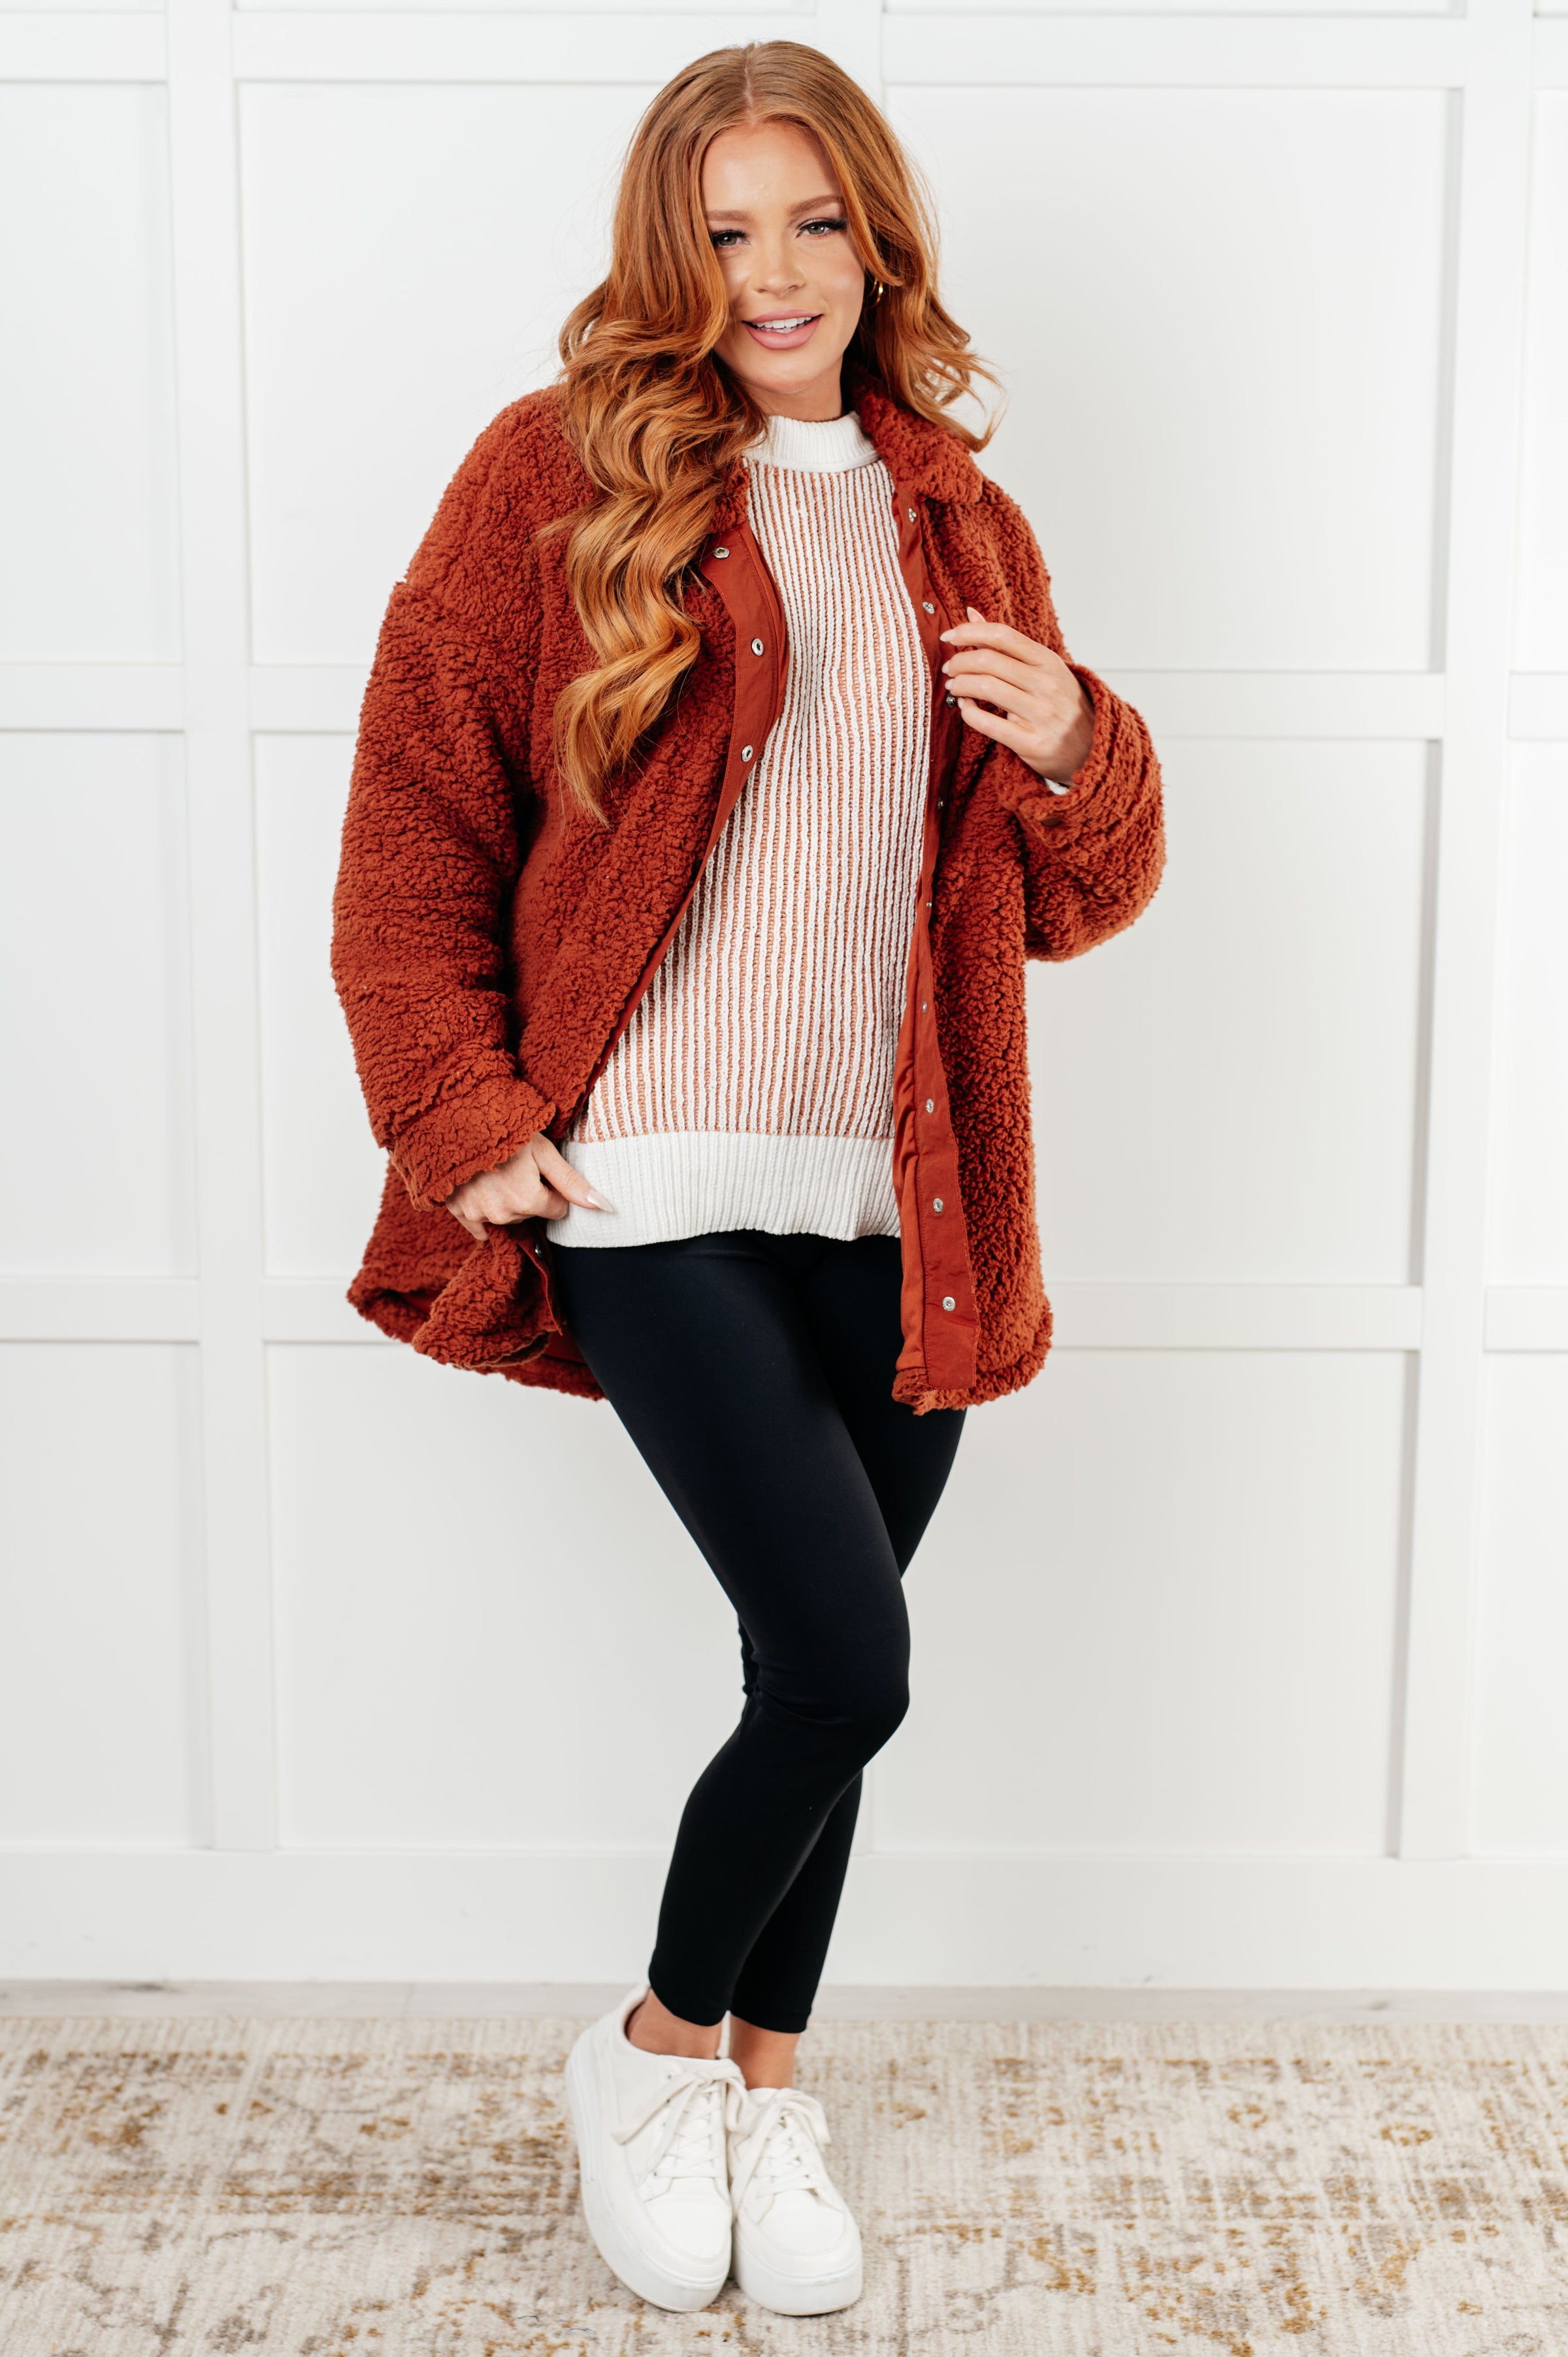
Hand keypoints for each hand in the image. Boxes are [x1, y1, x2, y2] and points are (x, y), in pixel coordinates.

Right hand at [443, 1132, 605, 1242]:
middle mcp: (503, 1214)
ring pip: (507, 1217)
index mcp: (527, 1200)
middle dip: (528, 1195)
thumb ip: (571, 1182)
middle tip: (516, 1166)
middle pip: (531, 1214)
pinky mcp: (458, 1212)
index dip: (551, 1189)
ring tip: (497, 1172)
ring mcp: (478, 1214)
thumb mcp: (543, 1151)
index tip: (538, 1169)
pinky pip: (480, 1227)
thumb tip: (603, 1206)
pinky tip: (482, 1190)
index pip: (557, 1210)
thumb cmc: (505, 1130)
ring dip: (506, 1202)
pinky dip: (484, 1212)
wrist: (456, 1118)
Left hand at [940, 605, 1093, 783]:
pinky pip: (986, 723)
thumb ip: (1006, 643)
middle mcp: (1047, 684)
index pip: (1003, 635)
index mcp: (1048, 661)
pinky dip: (968, 712)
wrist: (1090, 747)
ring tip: (954, 687)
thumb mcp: (1041, 668)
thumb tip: (970, 613)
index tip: (948, 637)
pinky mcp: (1031, 742)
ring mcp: (1040, 714)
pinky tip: (965, 707)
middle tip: (950, 668)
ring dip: (960, 685)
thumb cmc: (1059, 703)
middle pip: (989, 661)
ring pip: (985, 688)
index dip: (969, 632)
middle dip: (959, 662)